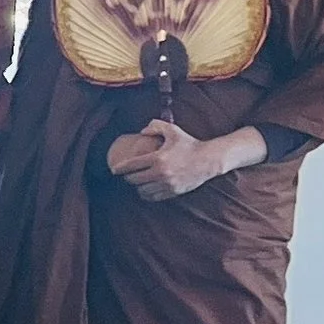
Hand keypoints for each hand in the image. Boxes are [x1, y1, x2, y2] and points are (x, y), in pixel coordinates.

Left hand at [107, 119, 230, 201]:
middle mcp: (161, 173)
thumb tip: (141, 131)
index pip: (131, 166)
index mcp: (158, 158)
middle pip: (134, 180)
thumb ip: (155, 126)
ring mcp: (168, 184)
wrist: (209, 160)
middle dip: (127, 177)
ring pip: (142, 190)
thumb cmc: (189, 144)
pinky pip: (154, 197)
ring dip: (137, 187)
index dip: (119, 168)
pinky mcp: (174, 192)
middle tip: (125, 175)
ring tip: (136, 182)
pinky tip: (145, 189)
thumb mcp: (172, 130)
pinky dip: (147, 194)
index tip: (113, 169)